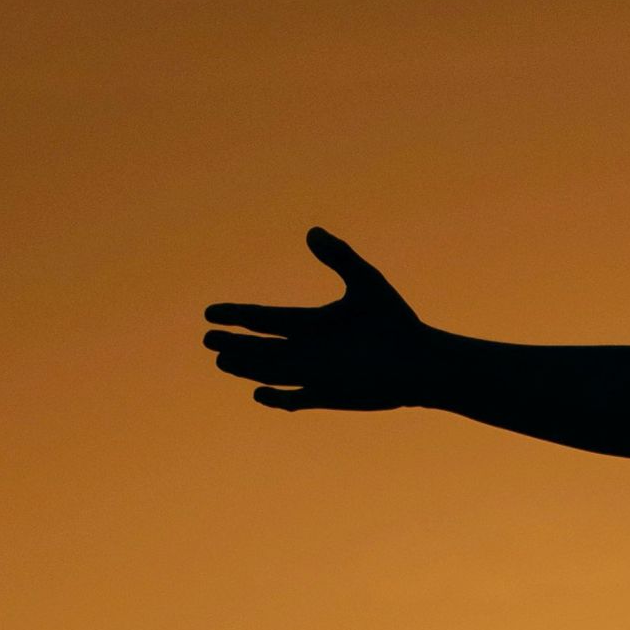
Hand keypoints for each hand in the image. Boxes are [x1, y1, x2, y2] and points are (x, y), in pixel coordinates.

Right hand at [203, 228, 439, 411]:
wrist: (421, 360)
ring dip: (247, 368)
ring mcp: (314, 374)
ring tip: (222, 360)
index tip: (210, 312)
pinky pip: (295, 398)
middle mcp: (306, 349)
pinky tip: (258, 393)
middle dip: (234, 345)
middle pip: (260, 348)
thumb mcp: (365, 283)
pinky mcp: (327, 395)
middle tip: (208, 340)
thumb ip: (338, 256)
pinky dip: (277, 397)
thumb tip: (311, 230)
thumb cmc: (395, 322)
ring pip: (270, 371)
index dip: (237, 315)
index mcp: (310, 323)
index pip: (264, 319)